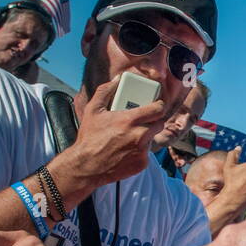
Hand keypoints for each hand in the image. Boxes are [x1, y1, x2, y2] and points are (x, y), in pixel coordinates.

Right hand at [68, 71, 168, 187]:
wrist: (87, 166)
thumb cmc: (89, 138)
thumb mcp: (93, 110)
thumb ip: (106, 91)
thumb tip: (118, 79)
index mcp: (130, 120)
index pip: (158, 109)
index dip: (159, 104)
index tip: (156, 104)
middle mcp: (140, 135)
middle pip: (159, 123)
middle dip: (153, 120)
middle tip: (143, 120)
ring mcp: (142, 151)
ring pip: (152, 138)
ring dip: (145, 136)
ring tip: (129, 136)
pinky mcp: (142, 163)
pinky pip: (146, 153)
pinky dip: (139, 150)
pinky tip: (126, 150)